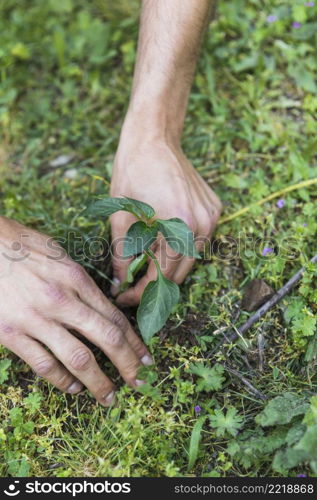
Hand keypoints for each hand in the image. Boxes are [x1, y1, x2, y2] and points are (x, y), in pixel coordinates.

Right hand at [0, 217, 152, 405]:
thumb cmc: (18, 245)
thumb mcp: (58, 254)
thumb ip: (79, 280)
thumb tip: (100, 302)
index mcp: (75, 278)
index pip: (115, 317)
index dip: (135, 341)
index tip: (146, 356)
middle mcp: (61, 300)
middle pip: (107, 339)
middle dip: (128, 364)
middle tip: (140, 382)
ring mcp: (36, 319)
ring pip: (78, 359)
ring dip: (98, 382)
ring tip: (109, 396)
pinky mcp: (11, 333)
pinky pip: (43, 365)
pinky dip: (61, 381)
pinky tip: (72, 388)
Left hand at [110, 138, 221, 305]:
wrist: (154, 139)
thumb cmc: (132, 172)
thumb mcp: (120, 217)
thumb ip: (122, 255)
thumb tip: (121, 284)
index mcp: (178, 225)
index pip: (161, 274)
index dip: (141, 292)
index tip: (124, 297)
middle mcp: (202, 224)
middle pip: (181, 272)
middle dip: (156, 285)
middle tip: (132, 290)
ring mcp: (212, 216)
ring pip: (191, 258)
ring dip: (169, 268)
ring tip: (145, 270)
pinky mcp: (215, 210)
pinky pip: (198, 240)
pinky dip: (181, 248)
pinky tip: (162, 246)